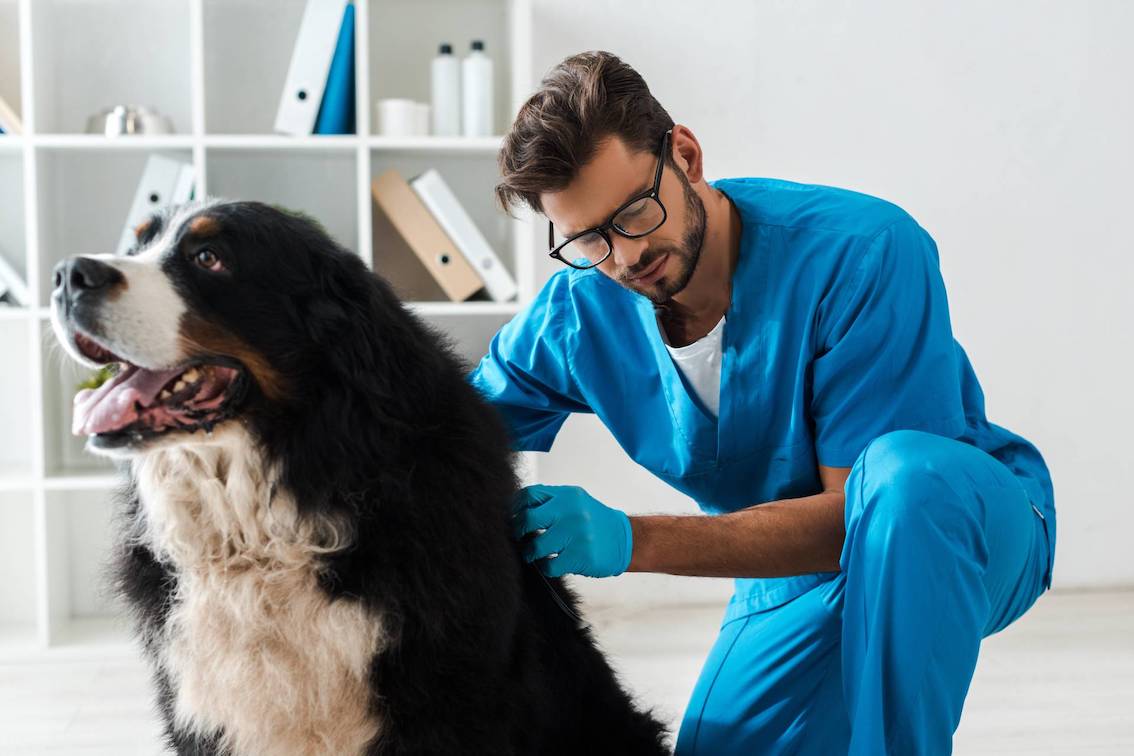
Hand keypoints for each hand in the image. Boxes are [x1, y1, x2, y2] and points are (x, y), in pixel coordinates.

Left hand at [511, 484, 632, 577]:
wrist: (624, 540)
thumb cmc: (594, 522)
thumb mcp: (575, 502)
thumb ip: (550, 502)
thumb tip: (516, 510)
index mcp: (567, 496)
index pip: (530, 495)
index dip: (516, 508)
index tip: (513, 518)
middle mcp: (572, 512)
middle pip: (528, 519)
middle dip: (519, 531)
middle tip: (520, 538)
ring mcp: (577, 534)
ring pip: (536, 546)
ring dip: (531, 553)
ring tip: (534, 554)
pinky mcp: (581, 556)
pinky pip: (549, 565)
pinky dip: (546, 567)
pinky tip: (551, 563)